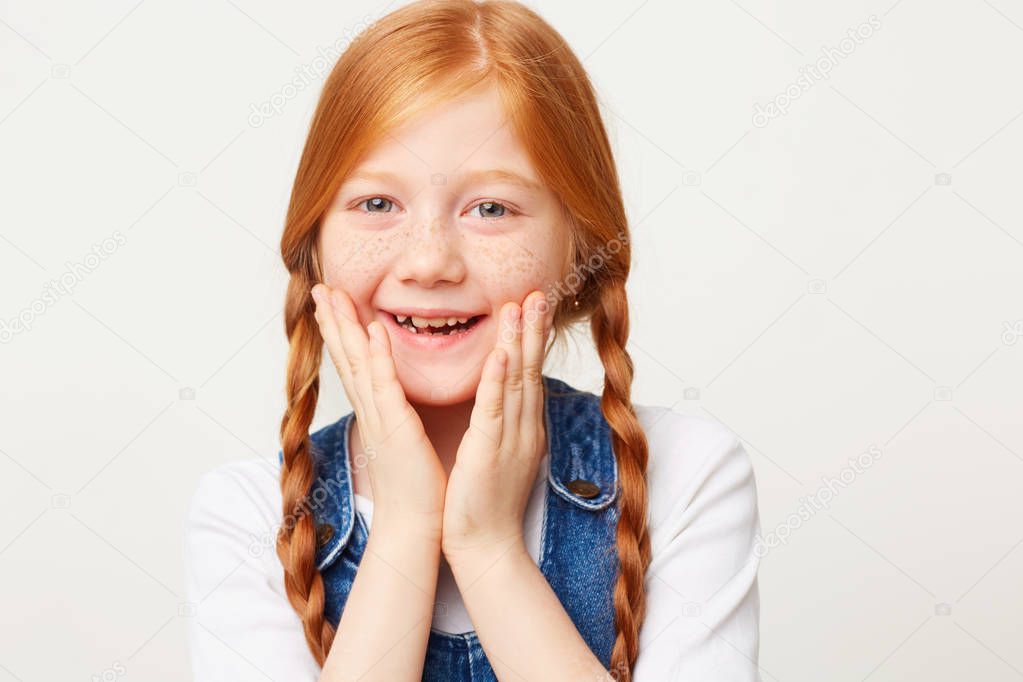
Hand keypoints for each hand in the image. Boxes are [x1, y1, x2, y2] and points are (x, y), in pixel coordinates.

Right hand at [311, 283, 446, 538]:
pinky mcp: (396, 429)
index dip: (341, 333)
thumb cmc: (416, 489)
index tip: (331, 304)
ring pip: (358, 365)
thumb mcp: (405, 442)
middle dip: (332, 321)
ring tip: (332, 297)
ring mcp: (381, 419)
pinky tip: (373, 330)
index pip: (355, 365)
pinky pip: (385, 387)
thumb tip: (397, 403)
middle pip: (347, 358)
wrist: (416, 527)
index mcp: (376, 414)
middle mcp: (372, 412)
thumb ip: (399, 417)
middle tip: (319, 288)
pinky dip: (379, 357)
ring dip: (345, 329)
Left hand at [441, 290, 550, 567]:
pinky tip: (500, 354)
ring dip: (519, 341)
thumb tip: (500, 400)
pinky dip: (497, 381)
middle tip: (537, 293)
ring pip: (517, 381)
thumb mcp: (498, 452)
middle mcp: (523, 427)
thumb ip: (500, 423)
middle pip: (530, 369)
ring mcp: (510, 438)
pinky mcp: (489, 450)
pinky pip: (494, 410)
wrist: (484, 545)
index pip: (529, 375)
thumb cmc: (485, 501)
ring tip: (521, 305)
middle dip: (533, 329)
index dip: (532, 340)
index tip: (533, 307)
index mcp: (523, 427)